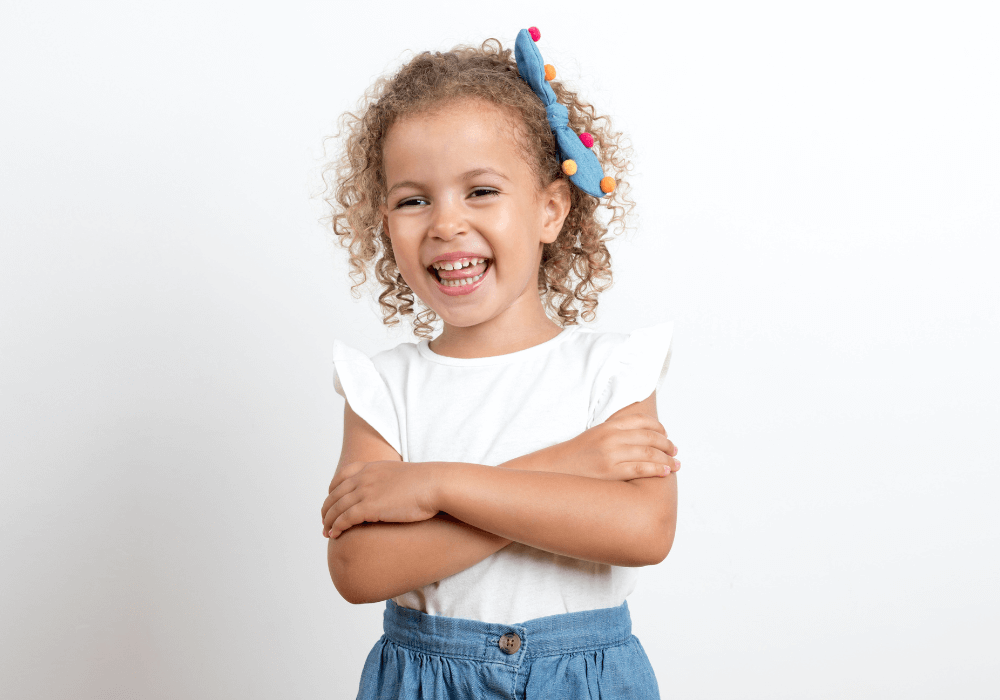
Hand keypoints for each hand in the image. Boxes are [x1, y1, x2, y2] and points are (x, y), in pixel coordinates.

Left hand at [322, 461, 440, 538]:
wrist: (435, 484)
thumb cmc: (428, 484)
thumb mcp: (404, 476)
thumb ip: (393, 482)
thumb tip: (397, 492)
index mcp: (372, 467)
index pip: (342, 476)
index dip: (333, 490)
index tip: (333, 501)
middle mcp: (364, 477)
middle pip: (335, 493)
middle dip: (327, 508)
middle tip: (325, 521)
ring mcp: (365, 491)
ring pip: (336, 507)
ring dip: (328, 521)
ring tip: (326, 532)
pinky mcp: (368, 507)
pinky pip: (344, 519)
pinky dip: (336, 527)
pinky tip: (334, 535)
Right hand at [544, 412, 679, 480]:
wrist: (554, 470)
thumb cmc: (576, 456)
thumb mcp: (595, 435)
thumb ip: (615, 432)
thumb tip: (640, 437)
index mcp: (608, 426)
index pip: (642, 421)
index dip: (659, 428)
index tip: (666, 436)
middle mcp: (611, 437)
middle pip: (650, 437)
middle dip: (667, 444)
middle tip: (675, 451)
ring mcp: (611, 454)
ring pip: (649, 453)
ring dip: (667, 458)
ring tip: (676, 464)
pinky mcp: (611, 472)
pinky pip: (641, 469)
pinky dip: (657, 469)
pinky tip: (666, 471)